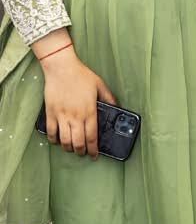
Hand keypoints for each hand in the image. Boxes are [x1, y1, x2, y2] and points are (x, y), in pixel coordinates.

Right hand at [35, 43, 116, 158]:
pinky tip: (58, 141)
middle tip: (83, 153)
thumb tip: (116, 107)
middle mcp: (75, 116)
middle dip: (81, 152)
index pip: (91, 136)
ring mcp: (62, 116)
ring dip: (69, 148)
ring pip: (64, 141)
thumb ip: (109, 98)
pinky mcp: (51, 113)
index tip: (94, 155)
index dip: (93, 149)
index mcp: (89, 111)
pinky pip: (51, 132)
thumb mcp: (100, 85)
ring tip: (72, 148)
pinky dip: (54, 140)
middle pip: (78, 142)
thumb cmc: (81, 75)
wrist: (62, 68)